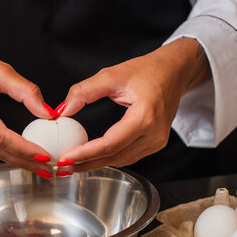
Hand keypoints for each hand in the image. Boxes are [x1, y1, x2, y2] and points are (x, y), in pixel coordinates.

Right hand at [0, 28, 55, 176]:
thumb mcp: (0, 69)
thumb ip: (26, 91)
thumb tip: (48, 113)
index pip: (0, 136)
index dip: (24, 149)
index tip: (44, 156)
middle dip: (23, 161)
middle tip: (47, 168)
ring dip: (15, 159)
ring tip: (39, 165)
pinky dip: (4, 152)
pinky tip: (21, 154)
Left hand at [57, 38, 210, 171]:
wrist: (174, 72)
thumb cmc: (147, 71)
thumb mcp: (111, 75)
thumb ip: (84, 91)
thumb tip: (62, 110)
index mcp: (145, 116)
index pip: (110, 144)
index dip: (86, 153)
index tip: (65, 158)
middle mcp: (154, 133)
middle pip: (115, 157)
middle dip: (87, 164)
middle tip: (62, 166)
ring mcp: (157, 141)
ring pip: (122, 160)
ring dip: (97, 164)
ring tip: (73, 164)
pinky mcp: (156, 143)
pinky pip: (129, 156)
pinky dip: (110, 158)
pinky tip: (93, 157)